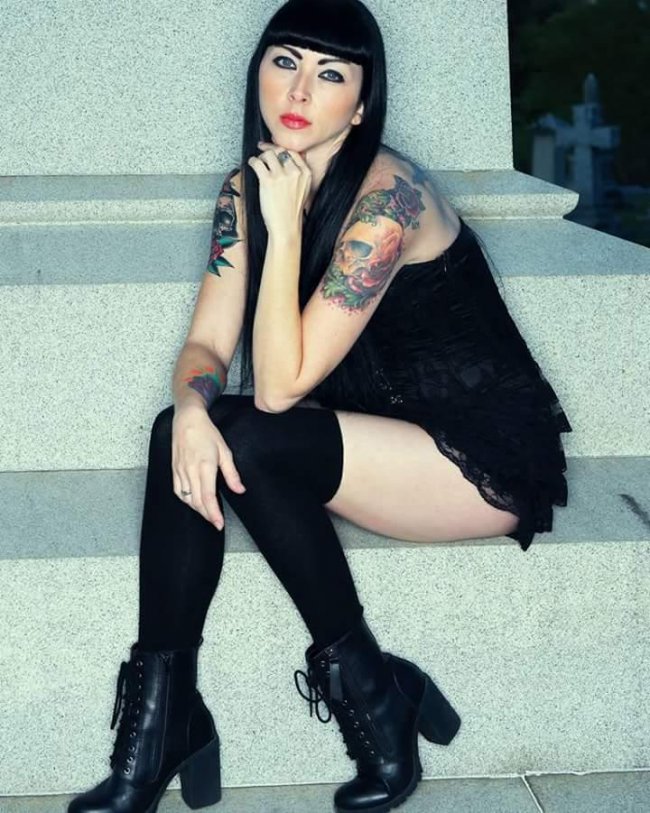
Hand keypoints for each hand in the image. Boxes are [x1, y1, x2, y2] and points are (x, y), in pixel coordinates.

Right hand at [171, 407, 246, 529]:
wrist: (187, 420)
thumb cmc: (207, 433)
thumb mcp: (225, 451)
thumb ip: (232, 474)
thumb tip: (239, 490)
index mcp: (205, 466)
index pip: (208, 497)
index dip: (213, 513)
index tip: (218, 523)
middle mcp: (190, 471)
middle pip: (197, 501)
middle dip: (207, 515)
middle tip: (216, 523)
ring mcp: (180, 471)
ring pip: (187, 498)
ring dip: (197, 509)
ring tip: (208, 514)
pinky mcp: (174, 470)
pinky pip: (178, 491)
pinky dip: (186, 500)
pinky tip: (193, 502)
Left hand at [247, 141, 311, 235]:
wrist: (286, 227)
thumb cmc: (291, 212)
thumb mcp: (303, 190)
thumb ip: (298, 175)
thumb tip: (285, 162)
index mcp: (306, 173)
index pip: (293, 152)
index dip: (281, 148)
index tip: (274, 148)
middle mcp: (295, 172)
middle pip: (280, 150)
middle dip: (270, 149)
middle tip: (262, 149)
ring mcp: (281, 175)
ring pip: (268, 154)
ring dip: (261, 156)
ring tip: (258, 161)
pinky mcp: (268, 181)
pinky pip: (257, 162)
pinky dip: (252, 161)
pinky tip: (252, 164)